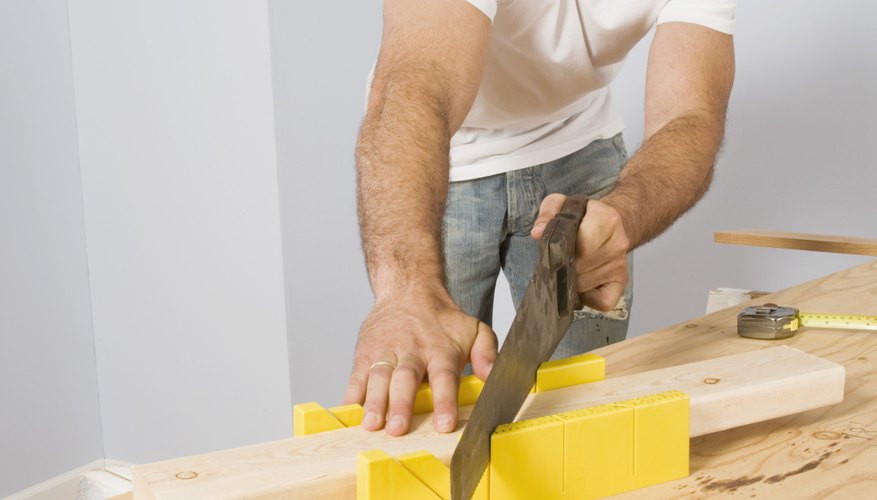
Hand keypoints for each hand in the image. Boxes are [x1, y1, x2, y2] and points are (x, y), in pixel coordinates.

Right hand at [343, 286, 497, 435]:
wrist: (409, 290)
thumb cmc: (442, 320)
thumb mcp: (474, 330)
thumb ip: (487, 353)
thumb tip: (492, 376)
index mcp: (440, 349)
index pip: (444, 377)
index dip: (444, 401)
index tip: (444, 425)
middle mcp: (412, 350)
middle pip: (406, 378)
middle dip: (401, 405)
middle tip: (398, 429)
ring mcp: (386, 350)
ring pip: (379, 376)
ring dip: (374, 402)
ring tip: (372, 424)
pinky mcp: (365, 351)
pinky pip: (357, 374)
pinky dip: (352, 393)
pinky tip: (349, 411)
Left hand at [531, 194, 629, 311]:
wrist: (608, 223)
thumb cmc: (581, 216)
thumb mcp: (561, 204)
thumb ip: (548, 214)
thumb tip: (537, 233)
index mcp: (607, 220)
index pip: (583, 245)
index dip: (563, 249)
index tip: (556, 246)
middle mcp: (618, 243)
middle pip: (581, 268)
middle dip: (564, 267)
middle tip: (559, 258)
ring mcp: (621, 265)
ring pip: (586, 286)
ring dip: (571, 281)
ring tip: (569, 267)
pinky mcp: (621, 282)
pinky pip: (602, 302)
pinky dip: (587, 298)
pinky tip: (581, 283)